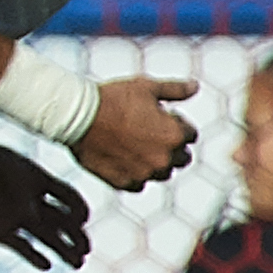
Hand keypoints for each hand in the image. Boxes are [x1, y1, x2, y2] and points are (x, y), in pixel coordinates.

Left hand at [0, 139, 90, 268]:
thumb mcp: (0, 164)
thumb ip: (21, 187)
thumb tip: (34, 215)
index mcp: (35, 179)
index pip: (69, 197)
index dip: (78, 208)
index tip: (80, 219)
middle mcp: (28, 201)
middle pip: (63, 222)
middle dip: (77, 236)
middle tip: (85, 250)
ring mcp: (13, 217)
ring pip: (47, 238)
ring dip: (63, 250)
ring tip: (76, 264)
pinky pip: (22, 248)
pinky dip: (34, 257)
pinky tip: (46, 265)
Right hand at [73, 76, 198, 190]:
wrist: (77, 117)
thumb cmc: (112, 99)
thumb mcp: (147, 87)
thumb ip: (175, 90)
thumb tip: (194, 87)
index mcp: (174, 135)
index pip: (190, 135)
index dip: (176, 124)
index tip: (160, 119)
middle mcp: (163, 158)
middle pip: (181, 159)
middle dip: (171, 147)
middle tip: (149, 134)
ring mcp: (143, 173)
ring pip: (161, 174)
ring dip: (154, 163)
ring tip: (135, 148)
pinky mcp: (123, 182)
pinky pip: (138, 185)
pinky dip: (134, 175)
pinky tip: (122, 159)